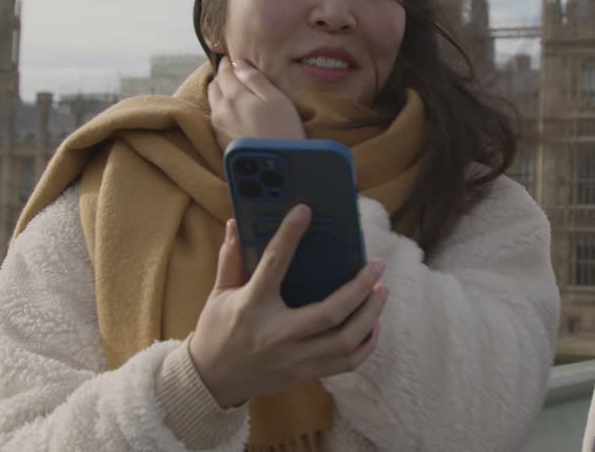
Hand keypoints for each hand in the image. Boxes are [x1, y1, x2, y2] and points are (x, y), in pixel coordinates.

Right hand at [189, 207, 387, 408]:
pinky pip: (346, 363)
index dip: (289, 235)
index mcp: (253, 306)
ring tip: (382, 291)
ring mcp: (295, 358)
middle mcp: (278, 334)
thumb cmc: (216, 333)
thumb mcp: (218, 295)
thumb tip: (234, 225)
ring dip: (371, 315)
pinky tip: (373, 324)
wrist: (212, 383)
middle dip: (360, 287)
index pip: (274, 264)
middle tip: (378, 265)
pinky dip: (367, 344)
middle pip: (330, 312)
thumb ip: (230, 260)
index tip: (305, 211)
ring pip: (346, 341)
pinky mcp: (306, 373)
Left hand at [208, 56, 304, 149]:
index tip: (232, 58)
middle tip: (234, 75)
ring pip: (213, 103)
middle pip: (214, 86)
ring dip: (220, 94)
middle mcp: (220, 110)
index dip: (228, 63)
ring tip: (234, 93)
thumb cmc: (283, 130)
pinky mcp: (220, 142)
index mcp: (233, 96)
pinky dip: (222, 110)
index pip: (224, 71)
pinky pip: (216, 118)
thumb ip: (255, 79)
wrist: (275, 169)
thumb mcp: (276, 99)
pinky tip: (235, 114)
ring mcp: (217, 128)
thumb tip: (239, 64)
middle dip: (222, 77)